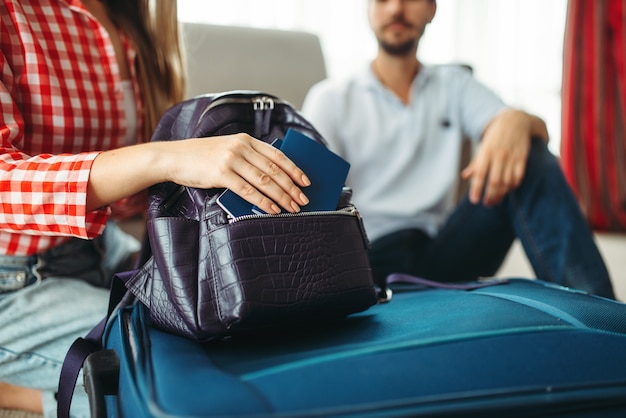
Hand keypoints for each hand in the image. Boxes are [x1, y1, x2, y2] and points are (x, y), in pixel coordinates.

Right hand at [163, 133, 310, 213]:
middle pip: (274, 170)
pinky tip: (272, 210)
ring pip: (265, 182)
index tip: (306, 181)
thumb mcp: (228, 149)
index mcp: (246, 140)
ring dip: (282, 197)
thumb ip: (248, 157)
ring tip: (292, 207)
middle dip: (292, 187)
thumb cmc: (202, 157)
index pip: (277, 155)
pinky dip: (263, 202)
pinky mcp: (221, 174)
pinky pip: (248, 191)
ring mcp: (231, 160)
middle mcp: (241, 147)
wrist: (174, 157)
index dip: (294, 169)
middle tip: (303, 200)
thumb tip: (271, 176)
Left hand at [461, 109, 545, 205]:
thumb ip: (476, 162)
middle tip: (486, 204)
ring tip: (496, 200)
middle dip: (490, 196)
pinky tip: (508, 190)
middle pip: (495, 182)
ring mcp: (512, 156)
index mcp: (486, 152)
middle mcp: (499, 155)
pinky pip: (518, 176)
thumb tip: (465, 176)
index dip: (477, 189)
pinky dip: (513, 186)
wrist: (516, 120)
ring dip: (501, 194)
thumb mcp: (483, 147)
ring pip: (507, 181)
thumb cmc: (495, 136)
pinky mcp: (522, 157)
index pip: (480, 174)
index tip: (474, 201)